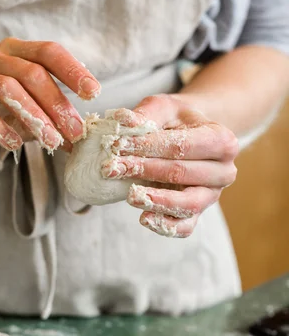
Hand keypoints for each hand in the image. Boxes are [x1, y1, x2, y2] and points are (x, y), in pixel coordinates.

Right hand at [0, 39, 100, 156]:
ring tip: (51, 142)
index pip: (48, 52)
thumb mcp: (28, 110)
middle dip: (57, 105)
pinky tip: (15, 144)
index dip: (72, 70)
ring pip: (6, 88)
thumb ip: (51, 115)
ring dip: (34, 117)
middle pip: (31, 73)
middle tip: (75, 133)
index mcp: (14, 52)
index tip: (93, 93)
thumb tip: (82, 135)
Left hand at [101, 94, 238, 237]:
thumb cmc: (175, 121)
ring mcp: (212, 196)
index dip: (148, 146)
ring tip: (130, 195)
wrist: (188, 137)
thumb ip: (145, 114)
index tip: (117, 145)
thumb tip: (122, 121)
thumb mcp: (162, 108)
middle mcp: (224, 171)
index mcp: (222, 140)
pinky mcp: (197, 214)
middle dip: (144, 170)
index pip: (183, 145)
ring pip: (188, 204)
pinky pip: (185, 226)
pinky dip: (165, 225)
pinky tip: (144, 218)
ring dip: (156, 200)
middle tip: (112, 168)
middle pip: (182, 173)